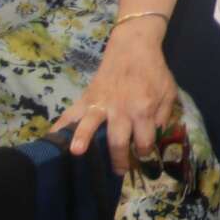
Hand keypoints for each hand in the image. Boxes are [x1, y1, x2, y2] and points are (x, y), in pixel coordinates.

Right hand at [54, 23, 182, 172]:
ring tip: (76, 153)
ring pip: (90, 125)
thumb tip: (156, 134)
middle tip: (119, 171)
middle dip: (118, 159)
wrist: (133, 47)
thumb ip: (164, 114)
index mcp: (144, 109)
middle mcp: (122, 109)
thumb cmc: (154, 71)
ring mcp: (102, 103)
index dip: (143, 151)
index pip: (144, 140)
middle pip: (118, 140)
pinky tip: (51, 139)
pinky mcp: (87, 98)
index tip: (141, 156)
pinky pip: (71, 114)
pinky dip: (60, 126)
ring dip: (83, 139)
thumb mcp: (169, 91)